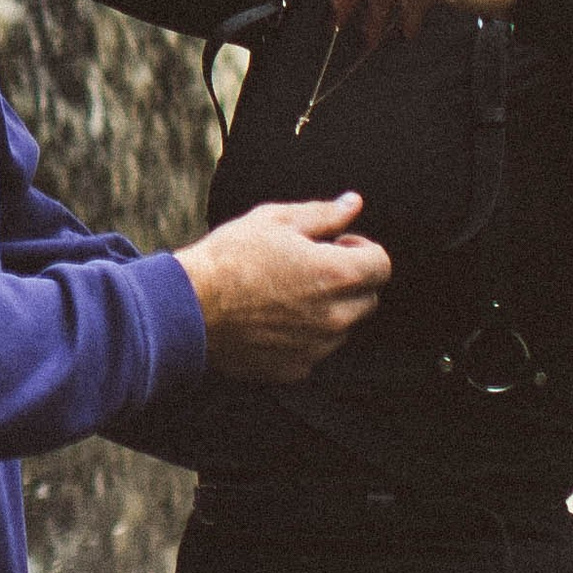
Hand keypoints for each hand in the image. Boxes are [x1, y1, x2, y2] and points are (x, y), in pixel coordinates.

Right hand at [176, 194, 389, 379]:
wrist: (190, 306)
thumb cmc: (232, 257)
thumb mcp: (278, 220)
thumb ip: (324, 214)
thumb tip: (354, 203)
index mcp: (336, 275)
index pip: (382, 265)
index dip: (362, 249)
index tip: (337, 244)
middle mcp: (334, 317)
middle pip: (368, 298)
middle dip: (351, 279)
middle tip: (313, 264)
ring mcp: (316, 347)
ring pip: (344, 326)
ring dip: (331, 307)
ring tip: (289, 290)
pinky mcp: (296, 369)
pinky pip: (317, 349)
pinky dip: (307, 334)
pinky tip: (275, 316)